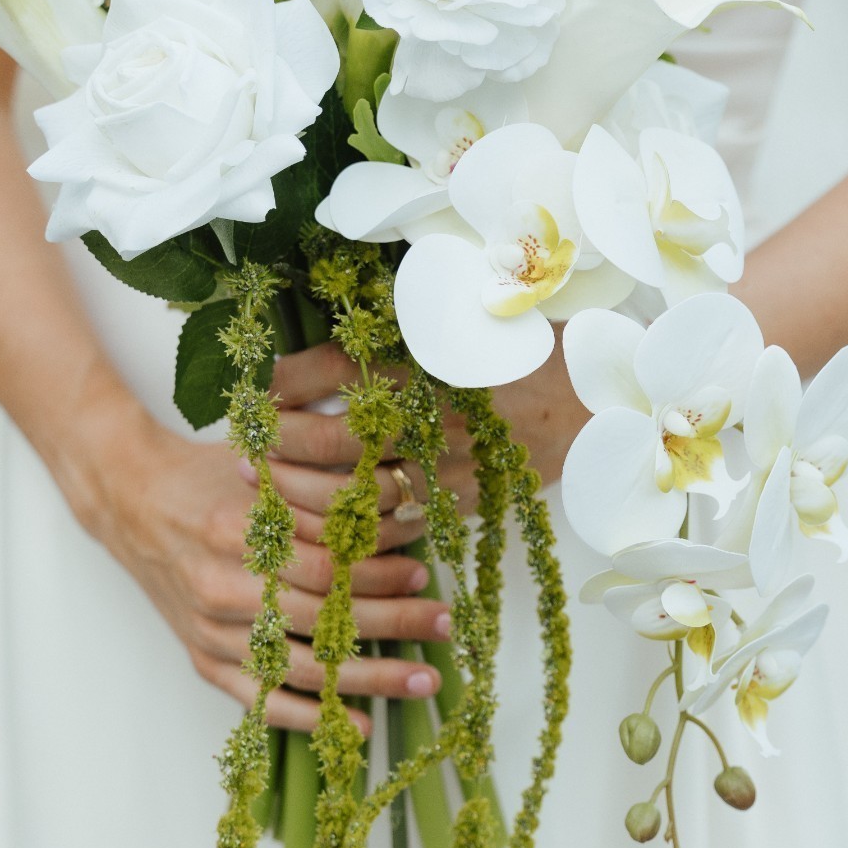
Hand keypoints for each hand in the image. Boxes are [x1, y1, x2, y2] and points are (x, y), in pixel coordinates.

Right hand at [53, 382, 449, 733]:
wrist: (130, 498)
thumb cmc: (205, 474)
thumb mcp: (260, 463)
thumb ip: (317, 485)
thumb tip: (397, 502)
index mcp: (237, 529)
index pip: (323, 565)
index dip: (378, 573)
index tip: (424, 574)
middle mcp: (221, 585)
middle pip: (322, 618)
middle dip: (392, 625)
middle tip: (444, 627)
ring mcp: (210, 629)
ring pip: (301, 666)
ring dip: (369, 677)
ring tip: (422, 680)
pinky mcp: (201, 657)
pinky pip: (260, 700)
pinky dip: (311, 717)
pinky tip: (359, 724)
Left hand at [268, 341, 588, 514]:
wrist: (603, 403)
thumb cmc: (532, 350)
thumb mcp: (470, 318)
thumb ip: (405, 325)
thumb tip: (329, 334)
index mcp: (437, 362)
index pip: (344, 371)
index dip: (292, 380)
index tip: (257, 386)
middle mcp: (440, 418)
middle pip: (341, 440)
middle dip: (284, 445)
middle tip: (245, 445)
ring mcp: (454, 468)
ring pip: (364, 493)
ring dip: (307, 493)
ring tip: (266, 487)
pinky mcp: (467, 503)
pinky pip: (400, 526)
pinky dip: (356, 529)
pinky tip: (323, 525)